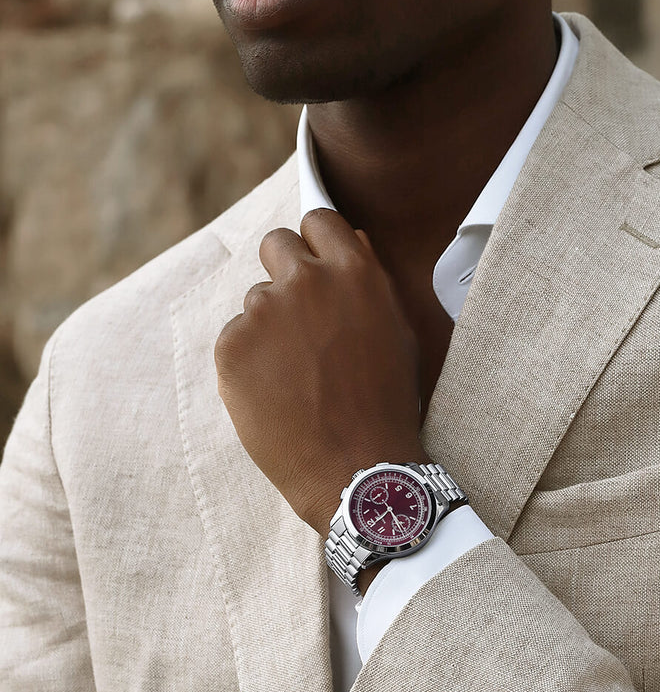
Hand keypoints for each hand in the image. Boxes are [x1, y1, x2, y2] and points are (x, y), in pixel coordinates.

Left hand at [214, 208, 427, 534]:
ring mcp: (263, 312)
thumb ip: (369, 283)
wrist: (356, 470)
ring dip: (269, 329)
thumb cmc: (386, 406)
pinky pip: (234, 340)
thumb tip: (352, 240)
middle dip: (285, 275)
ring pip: (255, 302)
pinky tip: (276, 396)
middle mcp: (306, 281)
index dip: (315, 245)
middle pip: (276, 246)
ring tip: (296, 378)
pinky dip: (248, 363)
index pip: (317, 221)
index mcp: (354, 272)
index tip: (314, 268)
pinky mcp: (231, 346)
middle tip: (299, 324)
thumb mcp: (396, 334)